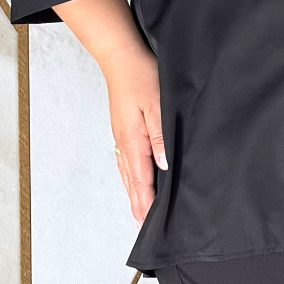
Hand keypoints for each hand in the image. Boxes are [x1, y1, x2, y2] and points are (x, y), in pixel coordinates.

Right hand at [52, 0, 168, 225]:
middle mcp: (124, 142)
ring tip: (137, 210)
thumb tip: (163, 165)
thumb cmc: (141, 76)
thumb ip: (160, 137)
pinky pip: (124, 159)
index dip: (147, 202)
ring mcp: (120, 135)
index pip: (141, 179)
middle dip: (137, 204)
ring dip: (132, 192)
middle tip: (142, 227)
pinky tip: (131, 178)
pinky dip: (128, 175)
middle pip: (131, 180)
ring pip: (126, 171)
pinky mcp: (122, 127)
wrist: (120, 56)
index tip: (150, 224)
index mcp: (133, 140)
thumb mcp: (157, 105)